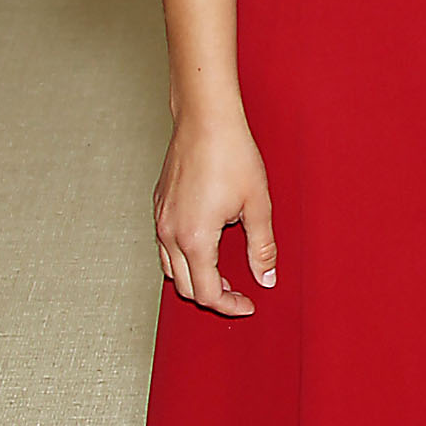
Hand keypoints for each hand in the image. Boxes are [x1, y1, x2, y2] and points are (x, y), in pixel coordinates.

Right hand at [153, 110, 276, 316]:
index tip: (248, 304)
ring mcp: (160, 219)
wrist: (206, 119)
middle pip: (184, 287)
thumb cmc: (232, 155)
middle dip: (212, 295)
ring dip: (195, 277)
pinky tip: (206, 244)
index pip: (206, 293)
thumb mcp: (257, 205)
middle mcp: (170, 233)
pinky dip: (183, 257)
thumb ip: (262, 248)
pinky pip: (165, 245)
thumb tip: (266, 278)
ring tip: (222, 271)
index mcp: (194, 239)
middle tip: (239, 290)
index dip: (229, 306)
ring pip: (169, 268)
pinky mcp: (158, 206)